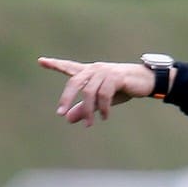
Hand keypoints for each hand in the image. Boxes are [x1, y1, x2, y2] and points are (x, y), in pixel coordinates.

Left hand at [37, 56, 154, 126]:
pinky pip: (104, 94)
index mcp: (90, 72)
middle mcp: (95, 69)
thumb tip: (67, 119)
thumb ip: (84, 108)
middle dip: (66, 98)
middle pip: (74, 81)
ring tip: (89, 124)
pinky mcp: (116, 77)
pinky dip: (103, 108)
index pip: (69, 67)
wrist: (146, 81)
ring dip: (88, 110)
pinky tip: (105, 117)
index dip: (55, 64)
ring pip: (89, 92)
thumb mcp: (101, 100)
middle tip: (60, 114)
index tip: (41, 62)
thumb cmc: (123, 88)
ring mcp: (105, 72)